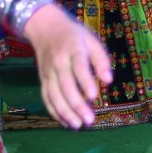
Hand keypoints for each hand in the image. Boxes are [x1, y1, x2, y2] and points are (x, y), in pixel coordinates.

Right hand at [22, 5, 112, 129]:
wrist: (44, 27)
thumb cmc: (73, 34)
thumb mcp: (91, 40)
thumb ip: (101, 60)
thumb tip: (109, 81)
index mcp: (72, 50)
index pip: (78, 67)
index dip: (85, 82)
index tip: (94, 97)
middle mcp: (58, 63)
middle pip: (65, 86)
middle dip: (76, 105)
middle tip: (90, 120)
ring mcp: (47, 72)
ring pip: (53, 95)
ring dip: (65, 112)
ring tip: (78, 125)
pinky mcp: (42, 79)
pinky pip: (46, 98)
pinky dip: (54, 112)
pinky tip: (65, 122)